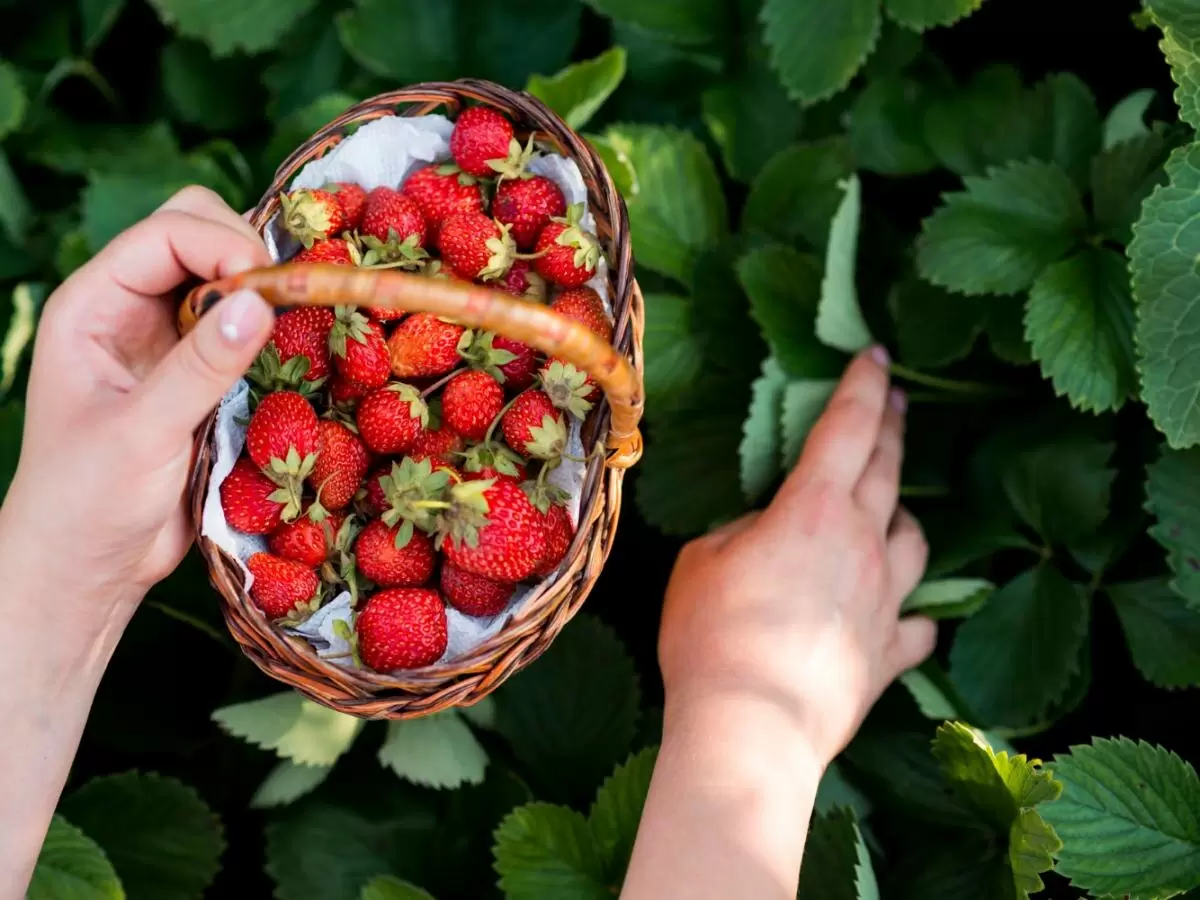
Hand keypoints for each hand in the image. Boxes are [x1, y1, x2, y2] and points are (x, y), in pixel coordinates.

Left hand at [0, 186, 274, 611]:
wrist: (88, 566)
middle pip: (197, 233)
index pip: (166, 234)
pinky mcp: (199, 374)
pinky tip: (294, 355)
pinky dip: (274, 331)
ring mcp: (167, 340)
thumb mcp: (142, 433)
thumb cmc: (87, 502)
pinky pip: (244, 328)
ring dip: (265, 293)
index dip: (223, 244)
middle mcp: (130, 309)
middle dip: (248, 255)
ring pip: (227, 277)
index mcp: (93, 305)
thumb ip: (200, 367)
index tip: (272, 288)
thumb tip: (261, 303)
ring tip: (297, 327)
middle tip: (285, 305)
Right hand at [658, 346, 935, 765]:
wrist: (750, 729)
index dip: (863, 385)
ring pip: (914, 540)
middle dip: (892, 427)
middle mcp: (862, 544)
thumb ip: (741, 534)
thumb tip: (765, 536)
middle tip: (895, 400)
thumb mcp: (701, 562)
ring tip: (890, 511)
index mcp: (814, 510)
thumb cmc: (713, 636)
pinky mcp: (888, 655)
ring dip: (902, 516)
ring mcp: (884, 601)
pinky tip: (902, 612)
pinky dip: (910, 611)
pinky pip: (915, 623)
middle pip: (888, 471)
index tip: (876, 354)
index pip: (848, 429)